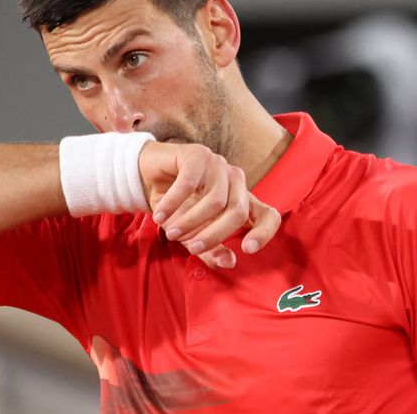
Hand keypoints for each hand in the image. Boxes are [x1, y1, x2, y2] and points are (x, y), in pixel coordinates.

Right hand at [139, 141, 280, 268]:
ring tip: (171, 233)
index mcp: (242, 200)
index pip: (268, 215)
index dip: (264, 232)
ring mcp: (219, 165)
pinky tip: (160, 215)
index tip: (246, 249)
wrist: (147, 178)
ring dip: (190, 221)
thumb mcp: (193, 234)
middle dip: (214, 235)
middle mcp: (236, 181)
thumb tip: (229, 263)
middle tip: (192, 247)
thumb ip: (211, 250)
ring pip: (215, 200)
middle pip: (237, 212)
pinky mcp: (199, 154)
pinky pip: (189, 184)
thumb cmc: (176, 207)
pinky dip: (173, 203)